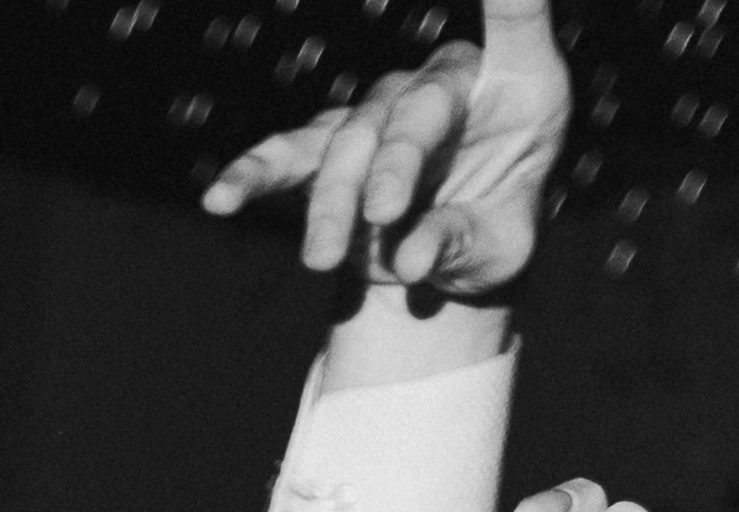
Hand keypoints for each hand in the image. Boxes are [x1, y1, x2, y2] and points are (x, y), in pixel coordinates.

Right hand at [202, 0, 568, 301]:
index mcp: (512, 84)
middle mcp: (440, 83)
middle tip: (384, 213)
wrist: (440, 260)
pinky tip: (221, 198)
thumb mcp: (504, 247)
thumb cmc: (491, 233)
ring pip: (347, 142)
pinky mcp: (327, 152)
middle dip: (392, 161)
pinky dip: (252, 176)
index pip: (516, 20)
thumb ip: (462, 243)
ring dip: (331, 200)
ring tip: (321, 259)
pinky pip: (286, 157)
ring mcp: (378, 112)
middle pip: (409, 107)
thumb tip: (406, 260)